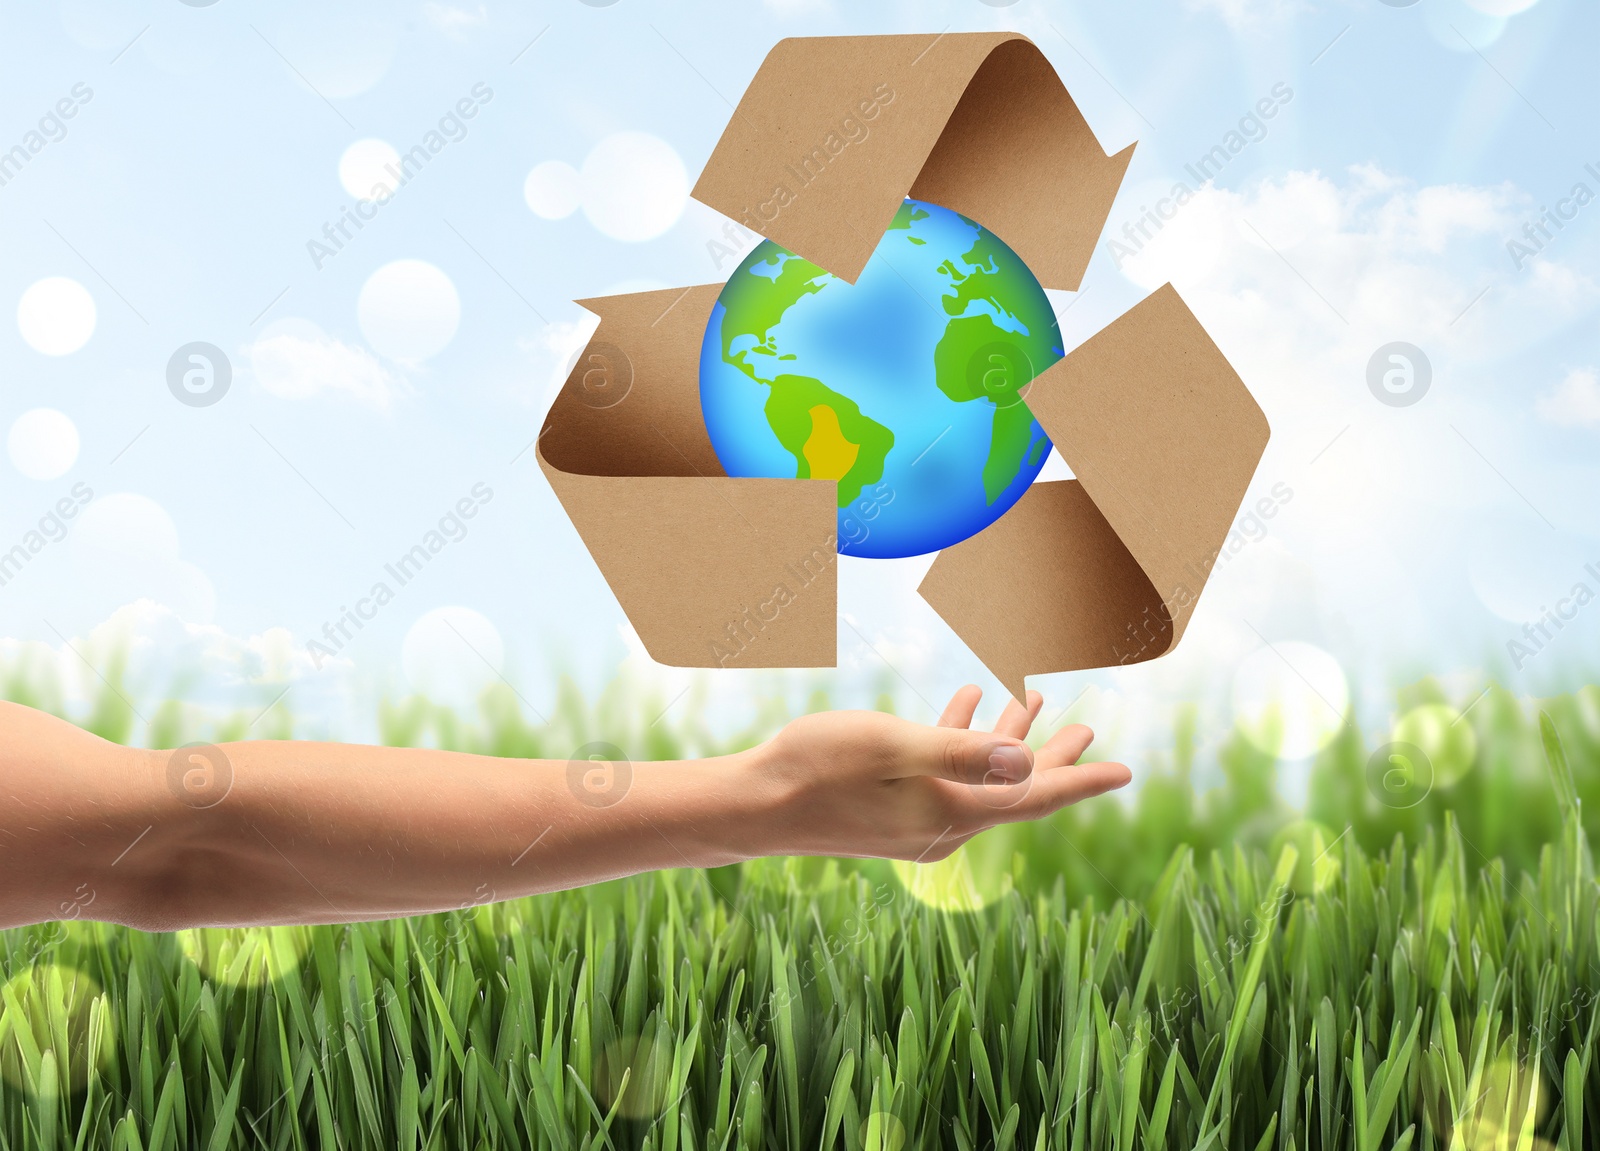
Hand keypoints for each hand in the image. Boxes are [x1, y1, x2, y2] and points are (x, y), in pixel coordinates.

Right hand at [742, 685, 1131, 861]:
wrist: (760, 804)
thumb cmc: (822, 767)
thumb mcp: (895, 748)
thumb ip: (960, 753)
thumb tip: (1023, 763)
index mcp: (955, 813)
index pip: (1035, 798)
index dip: (1083, 780)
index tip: (1126, 770)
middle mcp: (945, 824)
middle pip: (1016, 789)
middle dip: (1054, 755)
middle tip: (1090, 728)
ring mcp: (918, 818)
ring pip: (980, 776)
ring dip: (1006, 737)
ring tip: (1031, 699)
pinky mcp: (894, 807)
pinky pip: (945, 772)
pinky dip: (961, 737)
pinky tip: (961, 701)